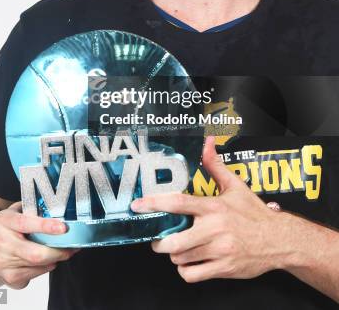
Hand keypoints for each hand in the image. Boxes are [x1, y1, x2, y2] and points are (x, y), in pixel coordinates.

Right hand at [0, 201, 78, 288]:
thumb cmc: (8, 228)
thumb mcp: (16, 212)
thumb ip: (33, 209)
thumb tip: (58, 208)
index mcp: (3, 221)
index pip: (25, 223)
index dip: (46, 226)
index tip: (63, 228)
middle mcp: (1, 243)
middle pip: (34, 253)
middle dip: (57, 251)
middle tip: (72, 247)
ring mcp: (3, 263)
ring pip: (37, 265)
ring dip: (55, 259)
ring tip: (64, 251)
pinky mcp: (9, 277)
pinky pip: (35, 274)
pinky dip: (46, 267)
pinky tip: (48, 260)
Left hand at [131, 136, 288, 282]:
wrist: (280, 240)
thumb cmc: (254, 213)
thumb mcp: (235, 185)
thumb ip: (215, 165)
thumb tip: (207, 142)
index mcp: (213, 206)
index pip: (178, 203)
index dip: (154, 203)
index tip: (137, 205)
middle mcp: (214, 229)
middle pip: (173, 241)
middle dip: (161, 242)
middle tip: (161, 238)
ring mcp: (219, 250)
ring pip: (181, 258)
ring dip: (175, 255)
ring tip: (181, 248)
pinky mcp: (224, 268)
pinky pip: (192, 275)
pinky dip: (186, 271)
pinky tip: (191, 262)